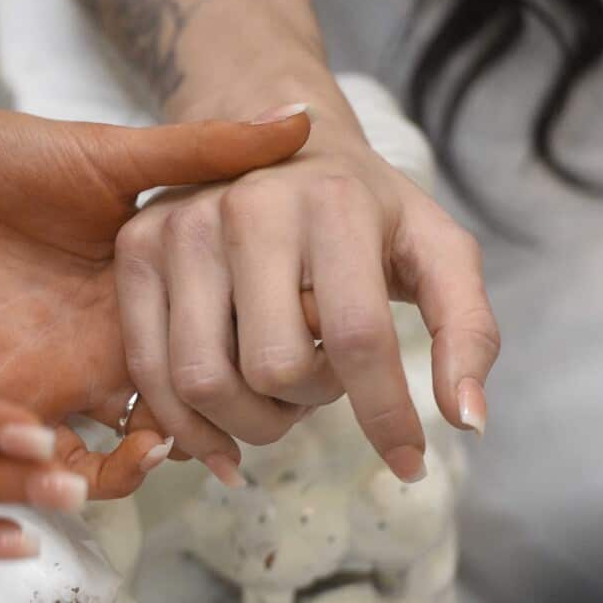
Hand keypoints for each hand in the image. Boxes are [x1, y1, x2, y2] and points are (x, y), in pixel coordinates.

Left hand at [0, 106, 311, 437]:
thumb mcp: (107, 152)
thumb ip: (197, 151)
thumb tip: (300, 121)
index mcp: (145, 281)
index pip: (222, 332)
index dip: (266, 350)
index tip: (311, 353)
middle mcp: (112, 335)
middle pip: (191, 397)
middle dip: (231, 417)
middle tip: (263, 417)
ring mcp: (65, 371)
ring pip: (135, 442)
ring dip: (173, 453)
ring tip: (190, 442)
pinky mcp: (12, 399)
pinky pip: (61, 460)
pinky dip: (97, 476)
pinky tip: (132, 455)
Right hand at [113, 131, 499, 484]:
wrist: (267, 137)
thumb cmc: (362, 209)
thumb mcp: (436, 251)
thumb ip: (467, 331)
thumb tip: (465, 422)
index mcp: (333, 202)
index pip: (358, 338)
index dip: (386, 416)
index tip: (408, 465)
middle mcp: (247, 207)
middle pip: (274, 370)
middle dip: (306, 406)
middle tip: (318, 385)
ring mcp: (179, 226)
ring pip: (202, 381)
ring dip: (246, 419)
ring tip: (270, 394)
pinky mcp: (135, 248)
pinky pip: (147, 370)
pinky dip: (184, 426)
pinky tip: (219, 437)